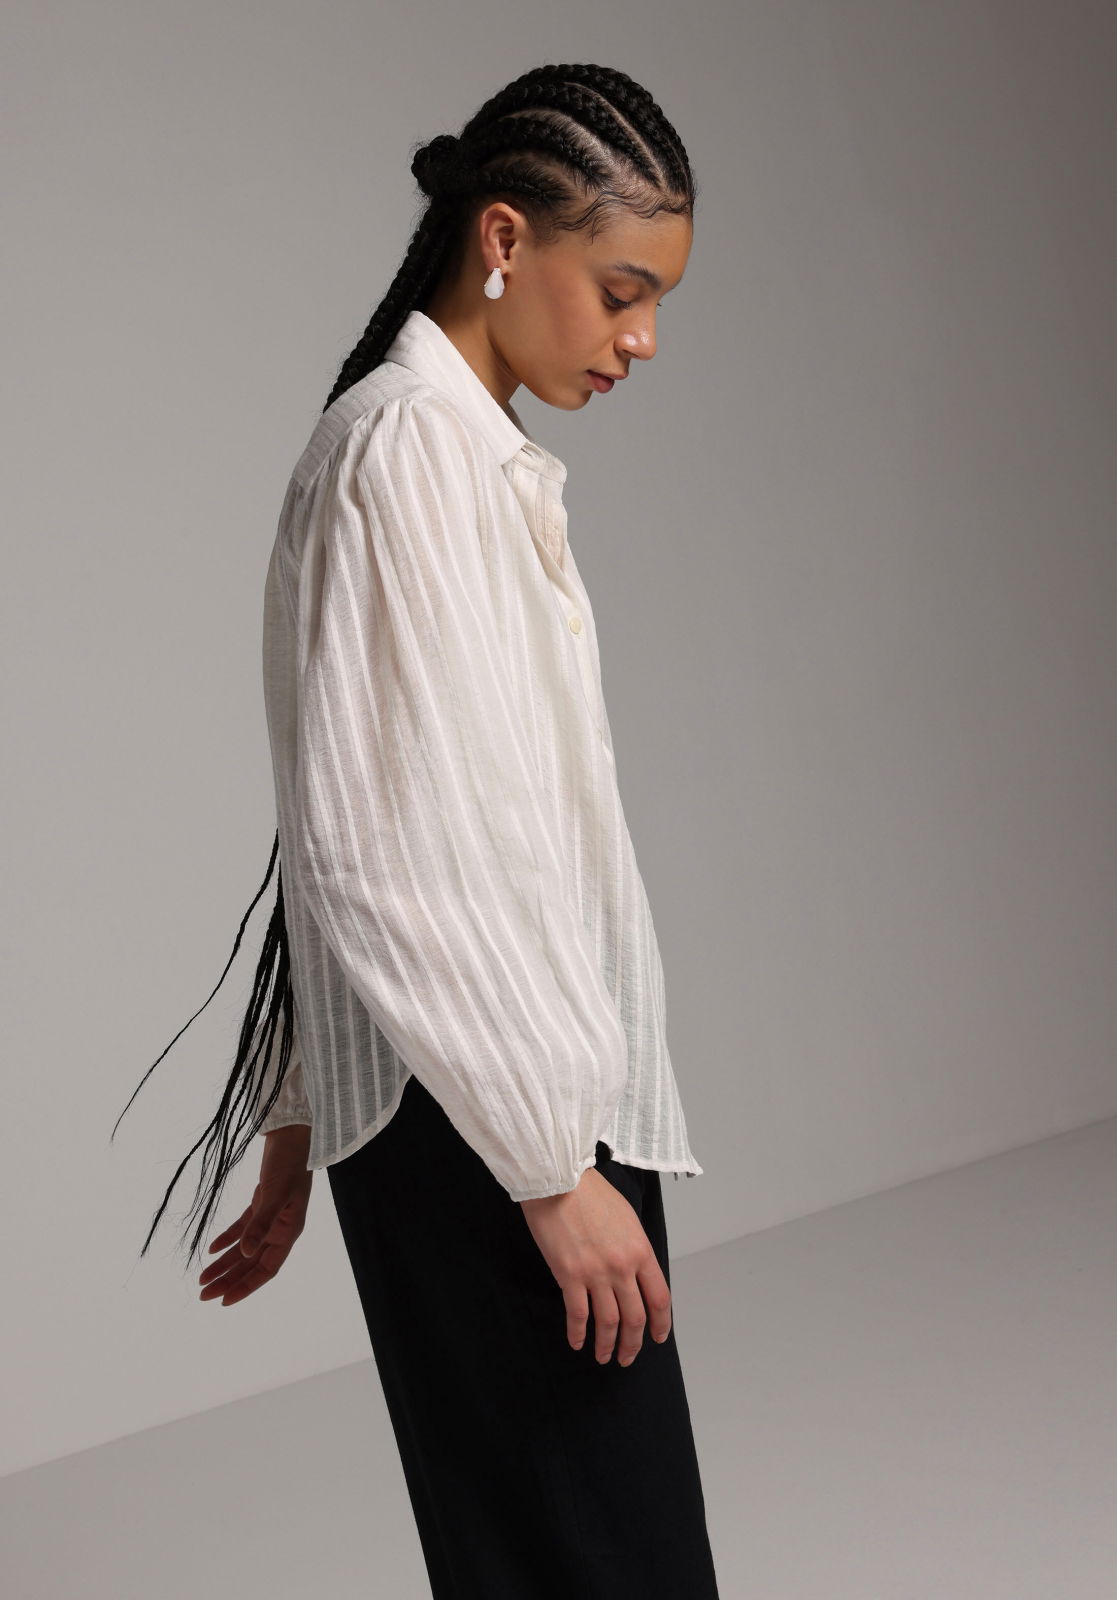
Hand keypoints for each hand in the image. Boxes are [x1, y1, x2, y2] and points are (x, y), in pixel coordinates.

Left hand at [198, 1124, 312, 1305]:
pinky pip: (242, 1228)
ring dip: (224, 1263)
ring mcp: (271, 1217)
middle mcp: (281, 1229)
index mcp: (289, 1232)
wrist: (292, 1134)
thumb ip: (260, 1224)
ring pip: (245, 1249)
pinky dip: (227, 1239)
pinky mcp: (262, 1203)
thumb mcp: (276, 1194)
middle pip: (252, 1263)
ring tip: (202, 1277)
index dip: (246, 1286)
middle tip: (202, 1294)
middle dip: (229, 1279)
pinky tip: (211, 1248)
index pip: (266, 1269)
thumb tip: (245, 1254)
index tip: (223, 1301)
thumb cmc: (289, 1163)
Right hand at [519, 1165, 670, 1365]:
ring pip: (608, 1322)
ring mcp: (595, 1273)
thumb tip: (636, 1276)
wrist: (559, 1180)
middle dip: (633, 1343)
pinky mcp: (569, 1275)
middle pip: (635, 1317)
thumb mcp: (627, 1219)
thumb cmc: (591, 1194)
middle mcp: (622, 1266)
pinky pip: (578, 1314)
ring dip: (607, 1345)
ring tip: (604, 1356)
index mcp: (641, 1250)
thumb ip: (635, 1249)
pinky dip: (578, 1333)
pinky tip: (577, 1343)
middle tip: (628, 1357)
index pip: (660, 1298)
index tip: (657, 1336)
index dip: (661, 1323)